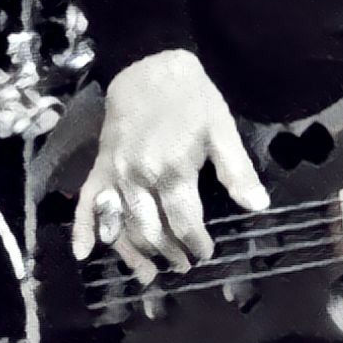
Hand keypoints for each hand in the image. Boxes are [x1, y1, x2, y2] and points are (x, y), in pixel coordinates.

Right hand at [72, 49, 268, 284]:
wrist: (150, 68)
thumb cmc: (193, 98)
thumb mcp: (222, 129)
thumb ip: (237, 171)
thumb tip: (258, 206)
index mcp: (173, 170)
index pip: (184, 222)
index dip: (196, 243)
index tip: (206, 254)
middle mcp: (140, 178)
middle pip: (151, 230)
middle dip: (168, 253)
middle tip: (182, 266)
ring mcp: (115, 175)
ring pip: (121, 226)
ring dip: (134, 254)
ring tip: (149, 274)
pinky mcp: (99, 168)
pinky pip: (86, 204)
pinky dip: (83, 230)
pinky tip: (84, 254)